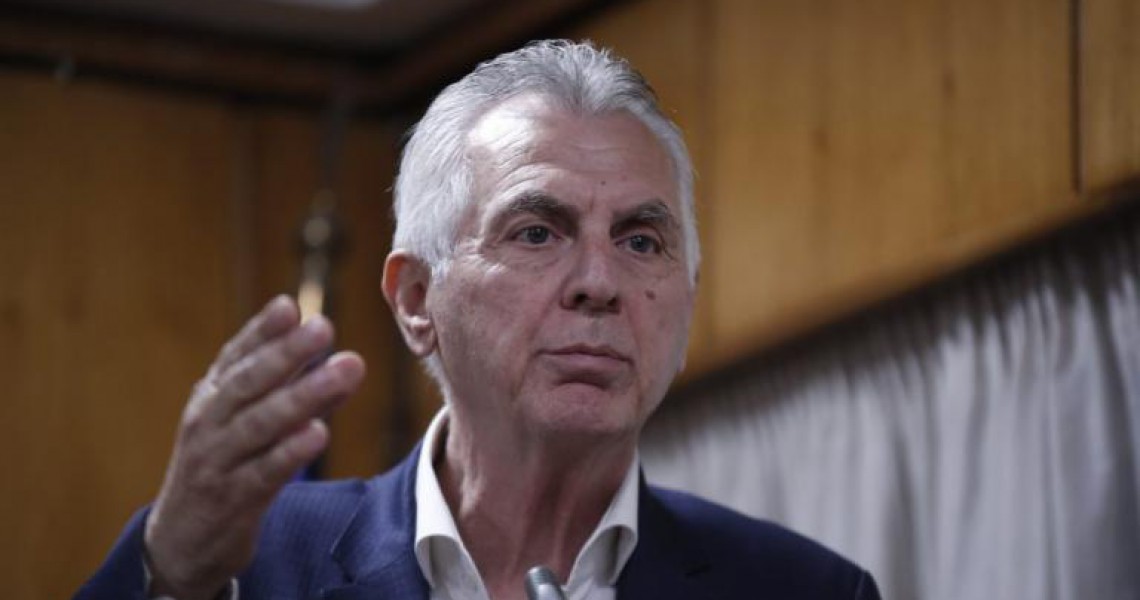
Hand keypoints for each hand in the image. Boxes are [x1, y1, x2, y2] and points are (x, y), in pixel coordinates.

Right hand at [143, 295, 364, 599]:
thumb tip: (340, 356)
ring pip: (259, 424)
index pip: (236, 357)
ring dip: (302, 395)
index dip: (262, 331)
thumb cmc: (223, 468)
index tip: (291, 306)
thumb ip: (292, 391)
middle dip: (287, 353)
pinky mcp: (230, 502)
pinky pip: (263, 474)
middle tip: (324, 327)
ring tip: (341, 372)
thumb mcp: (247, 424)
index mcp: (212, 398)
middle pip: (248, 383)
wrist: (180, 543)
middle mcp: (209, 424)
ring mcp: (216, 462)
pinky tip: (318, 433)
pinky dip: (289, 452)